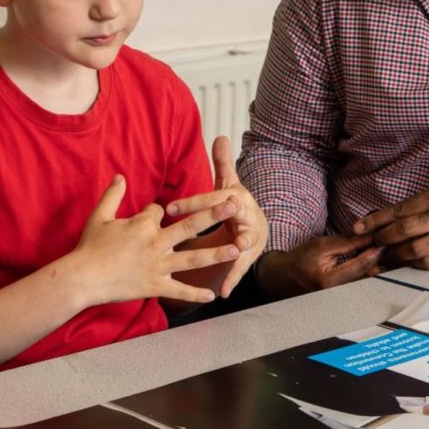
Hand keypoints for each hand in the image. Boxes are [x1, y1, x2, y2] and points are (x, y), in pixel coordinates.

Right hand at [67, 175, 240, 306]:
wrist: (82, 278)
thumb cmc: (89, 248)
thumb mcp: (99, 217)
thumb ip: (113, 195)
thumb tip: (120, 175)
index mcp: (142, 224)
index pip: (161, 210)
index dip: (162, 210)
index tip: (160, 213)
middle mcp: (155, 243)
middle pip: (189, 225)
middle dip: (213, 214)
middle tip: (234, 204)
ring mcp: (158, 266)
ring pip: (193, 258)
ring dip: (216, 254)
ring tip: (237, 249)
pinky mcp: (155, 286)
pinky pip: (179, 290)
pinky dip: (195, 294)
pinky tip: (212, 295)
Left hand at [165, 136, 268, 296]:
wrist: (258, 231)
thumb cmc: (237, 207)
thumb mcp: (230, 185)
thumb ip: (223, 163)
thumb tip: (220, 136)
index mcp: (238, 198)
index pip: (214, 197)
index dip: (195, 202)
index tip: (170, 207)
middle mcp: (247, 216)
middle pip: (230, 214)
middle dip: (216, 215)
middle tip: (205, 217)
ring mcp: (250, 238)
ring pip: (243, 241)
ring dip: (237, 247)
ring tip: (234, 249)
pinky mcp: (248, 258)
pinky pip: (240, 268)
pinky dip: (232, 279)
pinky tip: (223, 292)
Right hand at [260, 234, 382, 296]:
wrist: (285, 278)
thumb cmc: (300, 259)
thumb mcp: (322, 245)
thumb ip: (347, 243)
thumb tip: (369, 237)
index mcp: (330, 280)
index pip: (360, 265)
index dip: (374, 251)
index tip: (383, 239)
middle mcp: (337, 294)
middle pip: (366, 275)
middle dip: (377, 259)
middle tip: (386, 244)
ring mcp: (340, 299)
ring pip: (365, 281)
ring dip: (374, 265)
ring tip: (378, 251)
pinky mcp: (342, 298)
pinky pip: (360, 284)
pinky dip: (367, 271)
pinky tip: (370, 261)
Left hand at [353, 186, 428, 269]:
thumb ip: (414, 206)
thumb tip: (382, 219)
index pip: (398, 211)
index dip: (375, 221)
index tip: (359, 228)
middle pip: (403, 231)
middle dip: (382, 239)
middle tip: (373, 243)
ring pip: (413, 250)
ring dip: (395, 255)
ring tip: (386, 255)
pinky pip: (427, 263)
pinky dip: (412, 263)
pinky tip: (405, 261)